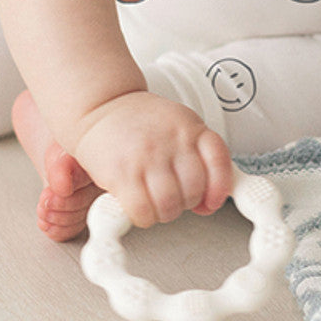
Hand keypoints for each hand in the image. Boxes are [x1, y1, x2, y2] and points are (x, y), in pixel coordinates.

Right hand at [74, 91, 234, 228]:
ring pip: (170, 205)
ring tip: (154, 201)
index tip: (212, 201)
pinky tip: (138, 205)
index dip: (219, 188)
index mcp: (190, 127)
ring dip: (164, 212)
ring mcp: (147, 156)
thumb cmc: (139, 120)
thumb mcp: (178, 125)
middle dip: (185, 202)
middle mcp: (172, 140)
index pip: (219, 161)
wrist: (101, 104)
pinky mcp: (122, 173)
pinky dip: (144, 217)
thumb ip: (198, 157)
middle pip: (194, 190)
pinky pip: (143, 211)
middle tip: (173, 196)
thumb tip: (209, 203)